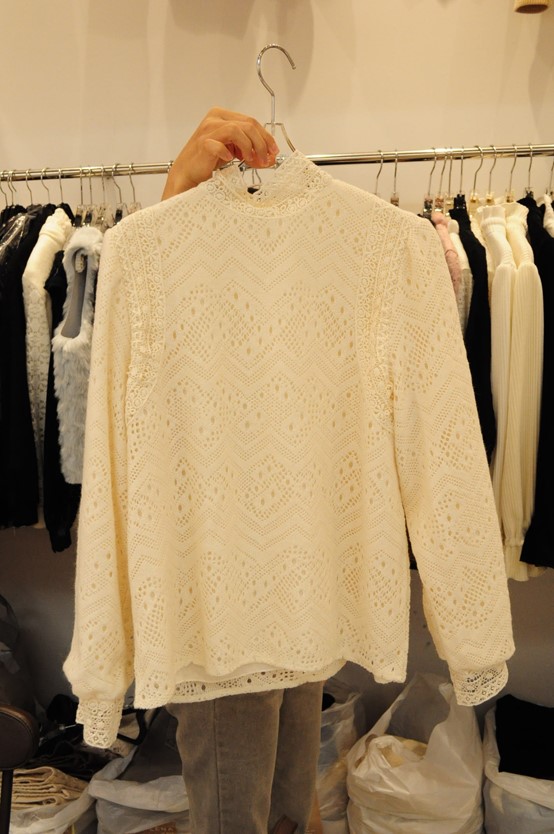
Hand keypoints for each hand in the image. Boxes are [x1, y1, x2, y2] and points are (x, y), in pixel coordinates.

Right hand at [162, 107, 279, 199]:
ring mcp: (208, 130)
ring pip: (237, 130)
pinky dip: (227, 153)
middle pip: (248, 124)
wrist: (188, 173)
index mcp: (223, 116)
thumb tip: (270, 157)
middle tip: (265, 159)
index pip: (251, 121)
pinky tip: (229, 160)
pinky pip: (219, 145)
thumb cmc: (207, 161)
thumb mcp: (233, 152)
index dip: (266, 137)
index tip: (273, 151)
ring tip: (250, 161)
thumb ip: (250, 150)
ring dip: (248, 147)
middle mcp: (215, 119)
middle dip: (261, 143)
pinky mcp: (202, 143)